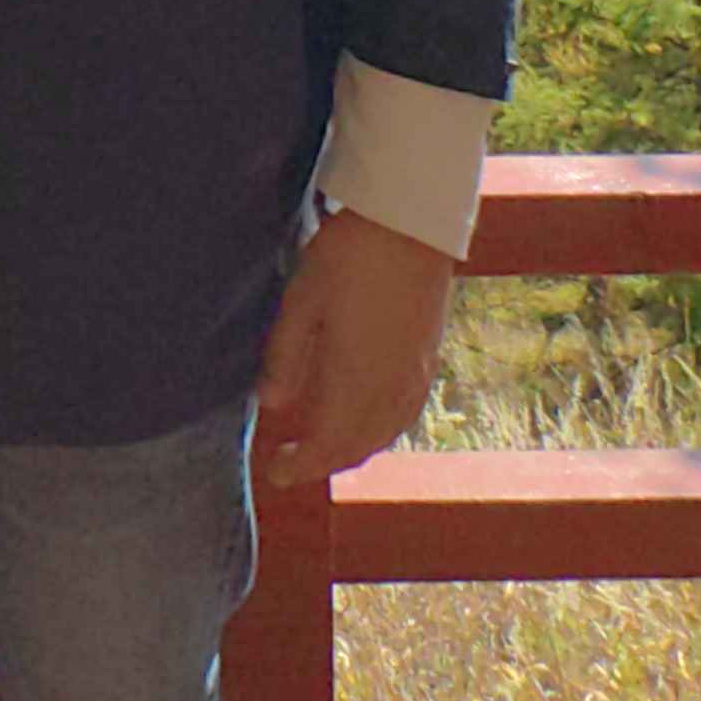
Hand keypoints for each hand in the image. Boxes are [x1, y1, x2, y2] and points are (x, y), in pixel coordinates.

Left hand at [253, 205, 458, 488]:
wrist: (412, 225)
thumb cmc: (349, 256)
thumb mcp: (301, 300)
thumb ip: (286, 357)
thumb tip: (272, 406)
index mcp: (355, 380)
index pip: (328, 445)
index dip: (302, 467)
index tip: (277, 475)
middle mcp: (389, 389)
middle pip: (357, 447)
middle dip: (325, 462)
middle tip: (293, 464)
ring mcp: (414, 375)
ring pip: (383, 434)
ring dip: (353, 449)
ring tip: (324, 446)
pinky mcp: (428, 358)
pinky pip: (403, 414)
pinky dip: (380, 431)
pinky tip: (368, 420)